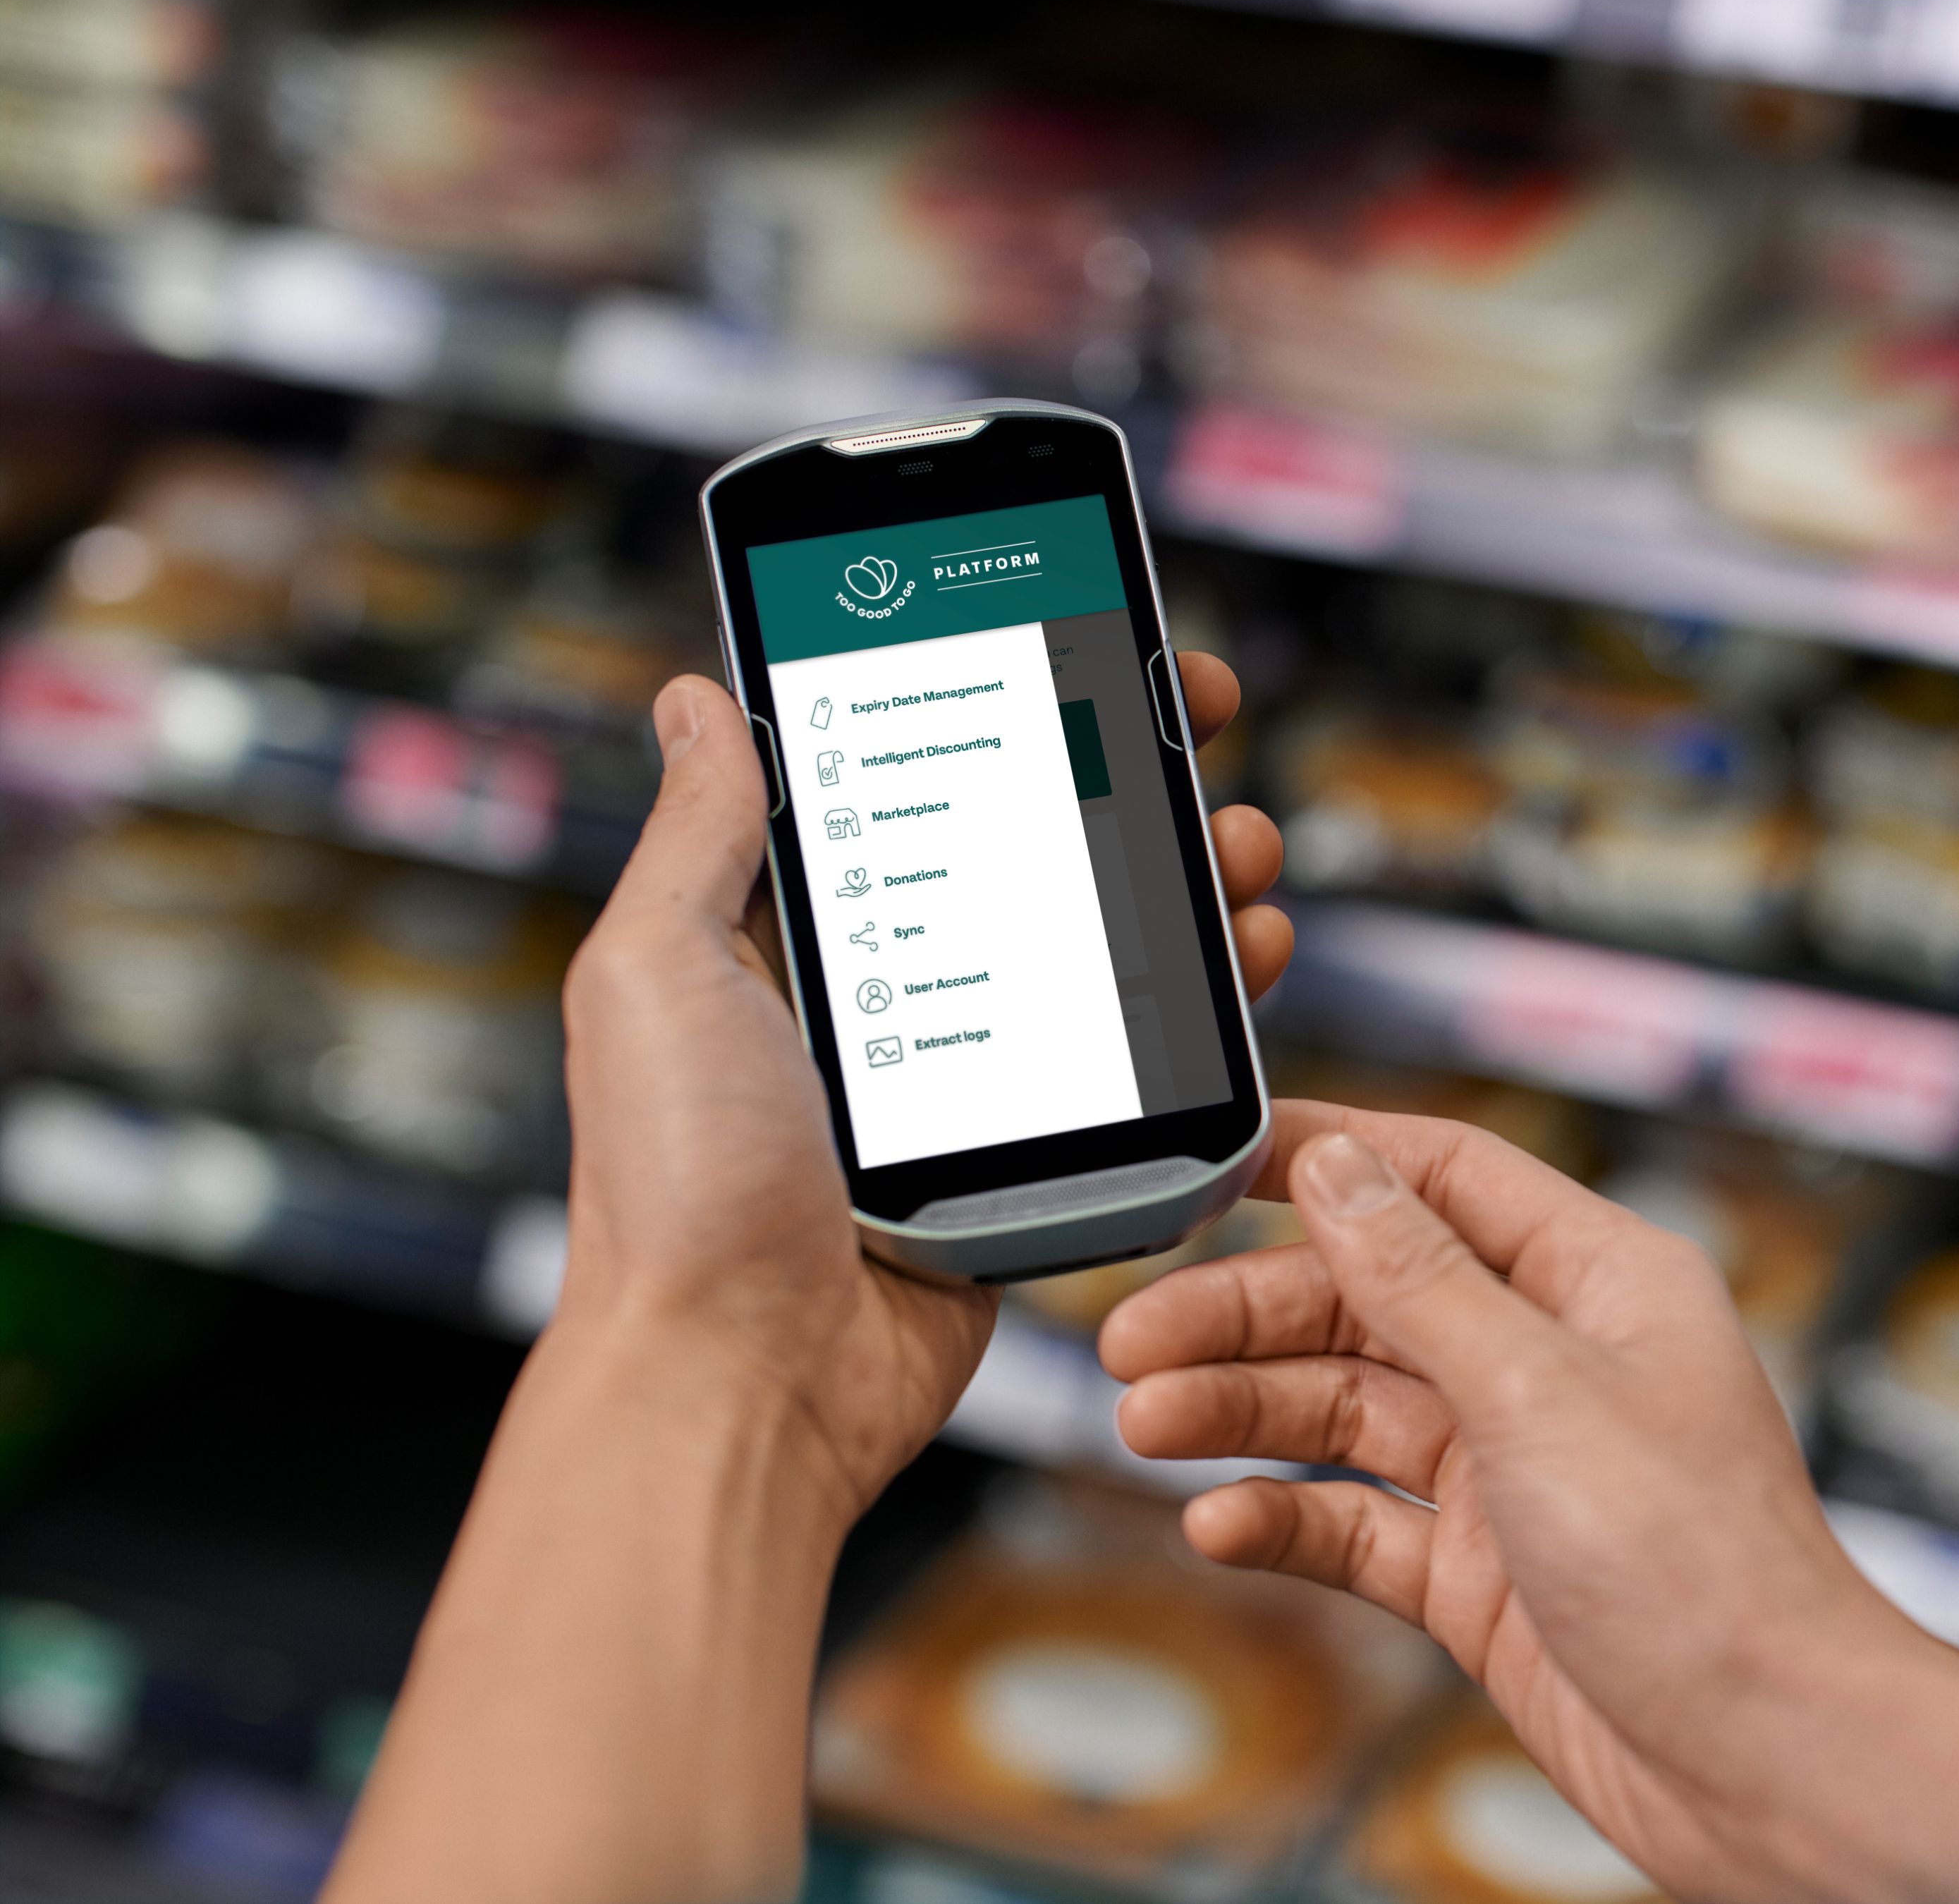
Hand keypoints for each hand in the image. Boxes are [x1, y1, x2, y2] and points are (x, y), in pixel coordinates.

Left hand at [556, 656, 1288, 1520]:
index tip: (1067, 638)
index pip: (906, 785)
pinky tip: (1243, 957)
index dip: (989, 703)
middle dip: (1120, 773)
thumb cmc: (672, 1189)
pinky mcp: (1031, 1162)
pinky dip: (1203, 1002)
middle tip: (1186, 717)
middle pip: (1027, 851)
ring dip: (1182, 875)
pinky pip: (1134, 1064)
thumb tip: (699, 699)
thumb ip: (696, 836)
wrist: (741, 1381)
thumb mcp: (653, 972)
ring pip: (1101, 947)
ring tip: (1233, 840)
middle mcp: (884, 1001)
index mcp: (785, 943)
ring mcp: (966, 1084)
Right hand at [1103, 1104, 1958, 1903]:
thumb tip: (1336, 1165)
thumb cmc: (1709, 1572)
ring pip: (1348, 1411)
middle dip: (1248, 1312)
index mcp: (1598, 1280)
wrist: (1766, 1767)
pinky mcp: (1481, 1573)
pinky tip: (1221, 1525)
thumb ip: (1422, 1279)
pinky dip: (1285, 1520)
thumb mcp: (1540, 1391)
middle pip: (1369, 1298)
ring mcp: (1513, 1470)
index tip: (1210, 1164)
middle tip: (1134, 1336)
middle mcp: (1553, 1361)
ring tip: (1147, 1423)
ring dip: (1244, 1413)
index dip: (1327, 1159)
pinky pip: (1356, 1524)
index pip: (1443, 1177)